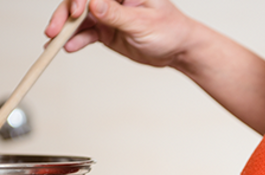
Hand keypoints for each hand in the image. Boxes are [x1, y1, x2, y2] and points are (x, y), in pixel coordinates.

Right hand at [44, 0, 195, 67]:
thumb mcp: (144, 23)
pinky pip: (86, 34)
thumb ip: (118, 15)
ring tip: (54, 42)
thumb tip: (94, 4)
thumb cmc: (170, 30)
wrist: (179, 49)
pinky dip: (76, 41)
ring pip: (79, 18)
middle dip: (65, 14)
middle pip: (79, 2)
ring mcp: (106, 14)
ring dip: (66, 30)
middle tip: (54, 30)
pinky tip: (69, 48)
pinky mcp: (106, 30)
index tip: (78, 13)